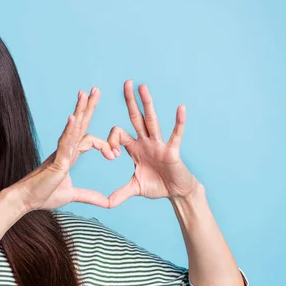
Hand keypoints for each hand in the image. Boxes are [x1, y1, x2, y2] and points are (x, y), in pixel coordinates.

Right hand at [11, 87, 116, 211]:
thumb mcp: (73, 195)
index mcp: (69, 156)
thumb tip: (107, 203)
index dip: (105, 145)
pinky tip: (74, 117)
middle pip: (80, 124)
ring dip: (79, 110)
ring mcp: (60, 154)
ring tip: (85, 93)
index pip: (89, 139)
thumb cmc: (43, 195)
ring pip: (73, 128)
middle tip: (95, 89)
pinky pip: (65, 143)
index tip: (114, 155)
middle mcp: (65, 151)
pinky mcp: (56, 161)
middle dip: (88, 106)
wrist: (26, 200)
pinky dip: (70, 130)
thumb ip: (90, 196)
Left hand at [107, 80, 199, 207]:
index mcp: (134, 148)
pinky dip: (178, 122)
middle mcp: (146, 141)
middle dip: (130, 101)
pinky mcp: (172, 150)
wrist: (176, 192)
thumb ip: (120, 194)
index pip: (118, 134)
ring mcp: (159, 144)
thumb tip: (105, 203)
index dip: (111, 141)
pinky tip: (180, 108)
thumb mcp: (135, 188)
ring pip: (151, 120)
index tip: (111, 156)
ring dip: (147, 104)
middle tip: (126, 83)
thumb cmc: (157, 185)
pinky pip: (175, 134)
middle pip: (136, 117)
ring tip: (143, 87)